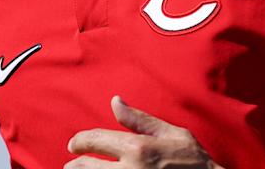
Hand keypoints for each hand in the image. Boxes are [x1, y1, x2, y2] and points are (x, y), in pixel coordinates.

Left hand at [64, 95, 223, 167]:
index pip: (94, 140)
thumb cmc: (193, 161)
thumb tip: (115, 102)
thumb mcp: (170, 133)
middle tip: (72, 165)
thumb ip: (139, 120)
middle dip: (74, 165)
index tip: (73, 144)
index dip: (79, 141)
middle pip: (85, 167)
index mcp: (138, 148)